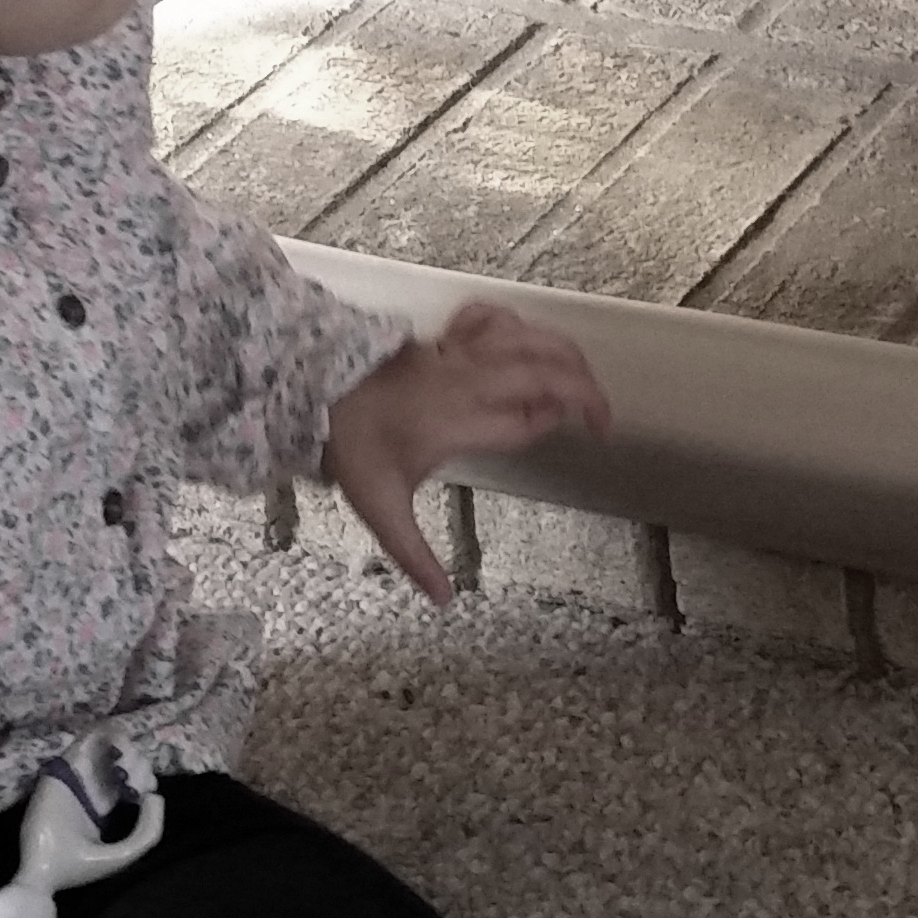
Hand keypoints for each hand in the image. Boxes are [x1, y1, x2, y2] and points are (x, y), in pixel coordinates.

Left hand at [320, 302, 612, 601]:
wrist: (313, 390)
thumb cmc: (353, 448)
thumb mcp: (382, 510)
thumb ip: (417, 557)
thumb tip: (446, 601)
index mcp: (460, 422)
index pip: (529, 419)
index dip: (559, 422)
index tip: (581, 433)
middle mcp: (470, 381)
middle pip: (546, 372)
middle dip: (586, 391)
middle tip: (604, 419)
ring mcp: (459, 353)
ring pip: (529, 338)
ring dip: (566, 354)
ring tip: (586, 378)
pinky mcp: (446, 337)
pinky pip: (492, 316)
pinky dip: (518, 323)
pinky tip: (528, 338)